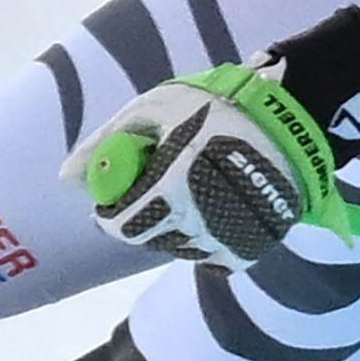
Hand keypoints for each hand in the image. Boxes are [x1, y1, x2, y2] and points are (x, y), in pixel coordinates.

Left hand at [68, 61, 344, 273]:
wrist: (292, 119)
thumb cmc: (215, 106)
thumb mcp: (153, 109)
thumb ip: (105, 144)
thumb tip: (68, 178)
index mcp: (172, 188)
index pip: (119, 226)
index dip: (111, 211)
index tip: (118, 193)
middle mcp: (199, 223)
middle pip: (147, 238)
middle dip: (141, 216)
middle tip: (156, 186)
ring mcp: (227, 240)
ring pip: (179, 247)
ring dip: (174, 225)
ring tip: (192, 184)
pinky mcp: (250, 250)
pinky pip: (210, 255)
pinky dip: (204, 234)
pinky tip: (214, 201)